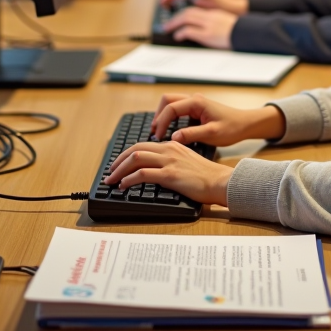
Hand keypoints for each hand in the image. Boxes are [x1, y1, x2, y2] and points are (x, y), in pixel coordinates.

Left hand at [105, 140, 232, 205]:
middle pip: (135, 150)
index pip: (143, 145)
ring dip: (119, 170)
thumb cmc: (206, 176)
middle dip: (118, 161)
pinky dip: (128, 180)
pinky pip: (142, 174)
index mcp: (172, 145)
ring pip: (135, 159)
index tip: (119, 164)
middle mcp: (168, 149)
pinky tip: (124, 186)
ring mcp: (168, 161)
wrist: (219, 181)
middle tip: (110, 172)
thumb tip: (156, 170)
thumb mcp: (187, 161)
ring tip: (112, 180)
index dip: (127, 155)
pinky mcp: (169, 175)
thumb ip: (172, 161)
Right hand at [149, 93, 285, 144]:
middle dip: (158, 115)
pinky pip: (178, 108)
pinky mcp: (197, 108)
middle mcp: (194, 99)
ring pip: (171, 102)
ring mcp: (195, 102)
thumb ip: (192, 135)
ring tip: (158, 131)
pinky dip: (170, 116)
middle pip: (167, 100)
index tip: (158, 137)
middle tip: (154, 132)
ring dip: (163, 115)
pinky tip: (169, 129)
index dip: (161, 122)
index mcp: (197, 103)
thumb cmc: (231, 128)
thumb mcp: (212, 134)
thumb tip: (173, 137)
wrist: (245, 124)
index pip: (171, 108)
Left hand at [163, 6, 237, 47]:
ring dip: (174, 23)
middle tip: (167, 23)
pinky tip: (178, 36)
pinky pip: (190, 30)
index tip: (177, 18)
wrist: (250, 34)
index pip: (195, 9)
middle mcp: (211, 16)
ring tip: (168, 28)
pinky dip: (181, 32)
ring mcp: (209, 24)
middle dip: (175, 17)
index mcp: (215, 13)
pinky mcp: (209, 34)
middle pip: (188, 12)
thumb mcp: (226, 23)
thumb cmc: (241, 32)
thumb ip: (215, 22)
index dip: (183, 13)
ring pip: (186, 18)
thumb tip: (203, 29)